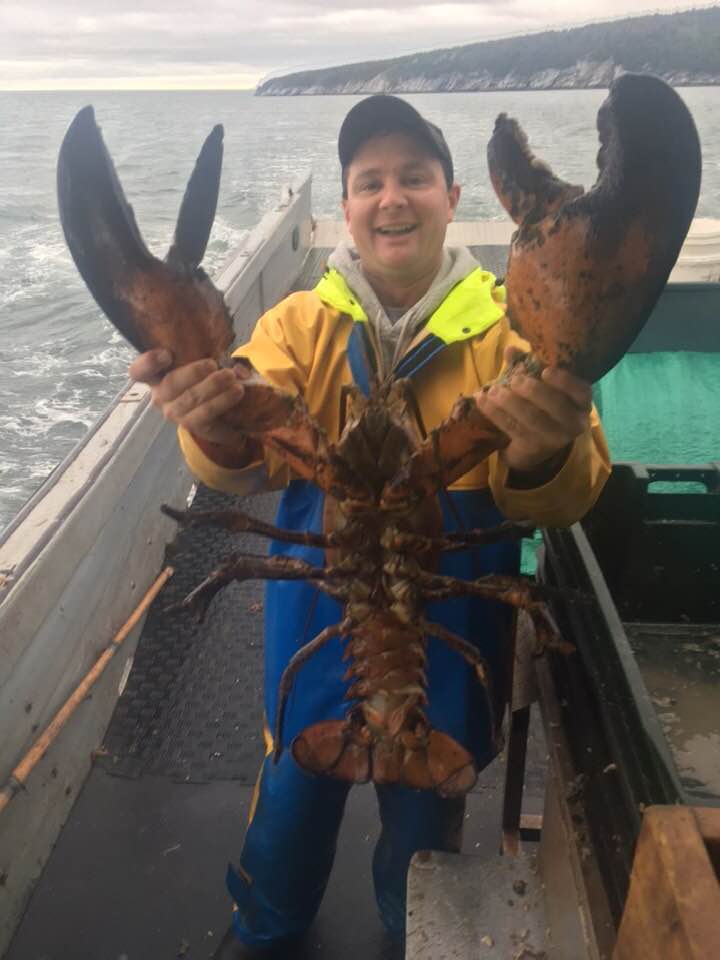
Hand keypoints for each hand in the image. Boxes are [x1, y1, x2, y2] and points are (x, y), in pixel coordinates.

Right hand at [128, 349, 251, 446]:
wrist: (218, 417)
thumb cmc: (203, 383)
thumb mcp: (201, 367)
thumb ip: (210, 360)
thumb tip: (236, 367)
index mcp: (156, 377)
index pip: (139, 371)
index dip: (148, 362)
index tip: (167, 354)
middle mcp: (161, 397)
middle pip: (170, 383)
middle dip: (193, 372)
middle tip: (213, 364)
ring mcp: (175, 413)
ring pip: (191, 398)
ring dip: (213, 386)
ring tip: (232, 377)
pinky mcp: (192, 426)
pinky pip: (206, 414)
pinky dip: (222, 401)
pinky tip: (236, 392)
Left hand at [475, 347, 591, 475]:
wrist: (533, 445)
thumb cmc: (541, 405)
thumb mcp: (540, 385)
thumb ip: (527, 366)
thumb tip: (510, 349)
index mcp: (581, 402)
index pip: (581, 391)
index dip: (564, 381)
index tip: (545, 371)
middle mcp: (573, 422)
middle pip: (556, 406)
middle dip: (534, 391)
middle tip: (514, 380)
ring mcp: (554, 438)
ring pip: (533, 419)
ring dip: (511, 402)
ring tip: (493, 390)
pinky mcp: (533, 447)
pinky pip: (514, 428)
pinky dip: (496, 413)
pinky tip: (482, 400)